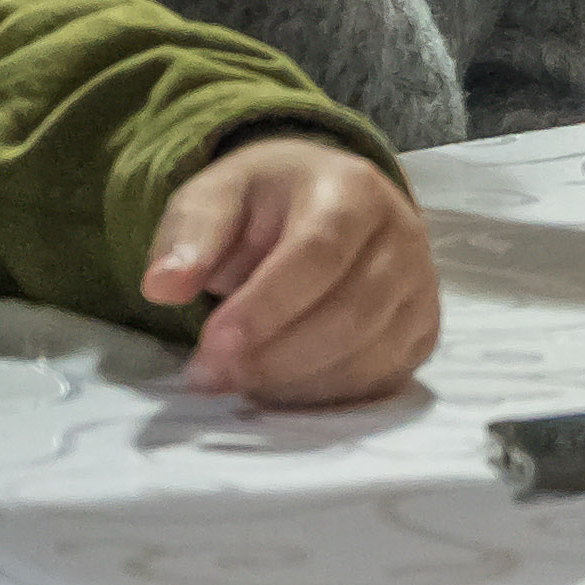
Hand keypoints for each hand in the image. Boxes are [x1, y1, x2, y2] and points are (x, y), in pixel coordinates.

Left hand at [143, 133, 441, 402]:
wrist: (323, 202)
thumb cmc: (265, 203)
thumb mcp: (215, 197)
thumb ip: (189, 236)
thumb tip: (162, 286)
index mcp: (353, 190)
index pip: (319, 254)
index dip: (267, 307)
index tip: (212, 346)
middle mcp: (403, 236)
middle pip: (351, 312)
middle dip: (275, 355)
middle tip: (210, 377)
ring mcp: (421, 287)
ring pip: (369, 353)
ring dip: (295, 381)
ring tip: (236, 382)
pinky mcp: (422, 330)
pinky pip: (381, 378)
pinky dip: (324, 395)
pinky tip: (278, 388)